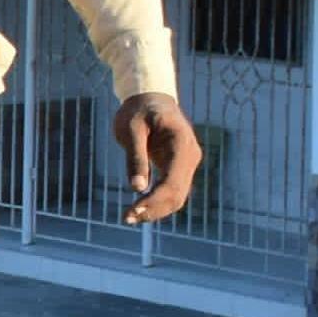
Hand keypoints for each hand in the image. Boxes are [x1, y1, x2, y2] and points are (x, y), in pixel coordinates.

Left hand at [114, 92, 200, 223]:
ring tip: (129, 217)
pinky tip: (138, 209)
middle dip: (154, 210)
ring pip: (177, 197)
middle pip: (177, 194)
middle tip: (127, 218)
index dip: (154, 200)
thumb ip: (135, 157)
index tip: (132, 210)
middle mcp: (190, 155)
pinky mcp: (179, 168)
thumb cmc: (138, 110)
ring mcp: (188, 163)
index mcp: (181, 143)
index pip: (172, 182)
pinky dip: (157, 202)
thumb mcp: (131, 129)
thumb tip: (137, 188)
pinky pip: (172, 191)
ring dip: (156, 210)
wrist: (150, 98)